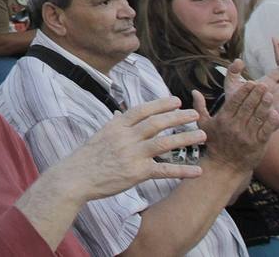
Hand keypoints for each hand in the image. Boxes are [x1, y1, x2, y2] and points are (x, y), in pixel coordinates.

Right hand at [54, 97, 205, 200]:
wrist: (76, 177)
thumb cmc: (87, 157)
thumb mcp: (100, 135)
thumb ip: (116, 125)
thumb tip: (123, 114)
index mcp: (116, 125)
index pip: (143, 110)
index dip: (161, 104)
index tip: (176, 100)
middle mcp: (126, 137)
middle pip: (157, 123)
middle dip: (178, 117)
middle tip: (195, 114)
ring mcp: (132, 154)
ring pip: (164, 143)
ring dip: (185, 138)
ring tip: (202, 135)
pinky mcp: (137, 173)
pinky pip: (164, 170)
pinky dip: (182, 170)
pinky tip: (197, 171)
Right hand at [196, 77, 278, 170]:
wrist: (224, 166)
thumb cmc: (214, 143)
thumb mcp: (203, 125)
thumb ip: (199, 107)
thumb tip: (194, 91)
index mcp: (223, 120)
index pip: (235, 102)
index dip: (244, 92)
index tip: (251, 82)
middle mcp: (235, 127)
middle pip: (247, 107)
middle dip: (256, 95)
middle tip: (264, 84)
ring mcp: (246, 136)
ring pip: (257, 117)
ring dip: (265, 105)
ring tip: (270, 95)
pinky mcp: (257, 145)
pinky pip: (265, 131)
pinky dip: (270, 122)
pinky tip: (276, 113)